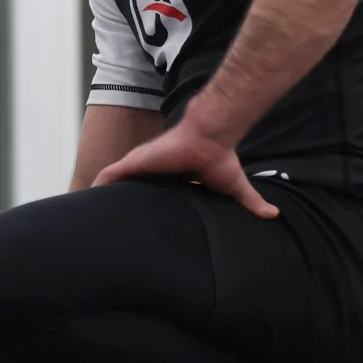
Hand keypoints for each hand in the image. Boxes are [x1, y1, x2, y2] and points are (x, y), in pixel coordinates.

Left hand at [94, 117, 279, 219]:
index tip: (133, 225)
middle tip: (107, 225)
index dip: (140, 207)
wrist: (211, 137)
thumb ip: (251, 202)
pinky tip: (87, 198)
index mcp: (168, 179)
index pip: (149, 195)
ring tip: (89, 215)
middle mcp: (152, 172)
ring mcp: (142, 165)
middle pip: (128, 190)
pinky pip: (111, 174)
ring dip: (103, 196)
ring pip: (115, 184)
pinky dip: (99, 185)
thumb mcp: (233, 187)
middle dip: (117, 204)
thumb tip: (274, 215)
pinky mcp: (136, 161)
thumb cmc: (219, 158)